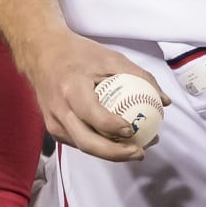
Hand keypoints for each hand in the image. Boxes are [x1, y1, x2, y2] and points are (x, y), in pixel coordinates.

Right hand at [24, 30, 169, 162]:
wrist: (41, 53)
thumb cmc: (79, 54)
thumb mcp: (111, 58)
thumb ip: (140, 76)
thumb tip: (164, 102)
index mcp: (71, 88)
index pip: (92, 114)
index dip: (112, 126)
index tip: (133, 129)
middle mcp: (59, 109)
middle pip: (87, 142)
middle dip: (116, 153)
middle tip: (140, 151)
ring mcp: (53, 122)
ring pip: (84, 147)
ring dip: (111, 153)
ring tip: (137, 149)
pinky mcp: (53, 129)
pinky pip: (79, 142)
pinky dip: (99, 145)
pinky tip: (119, 143)